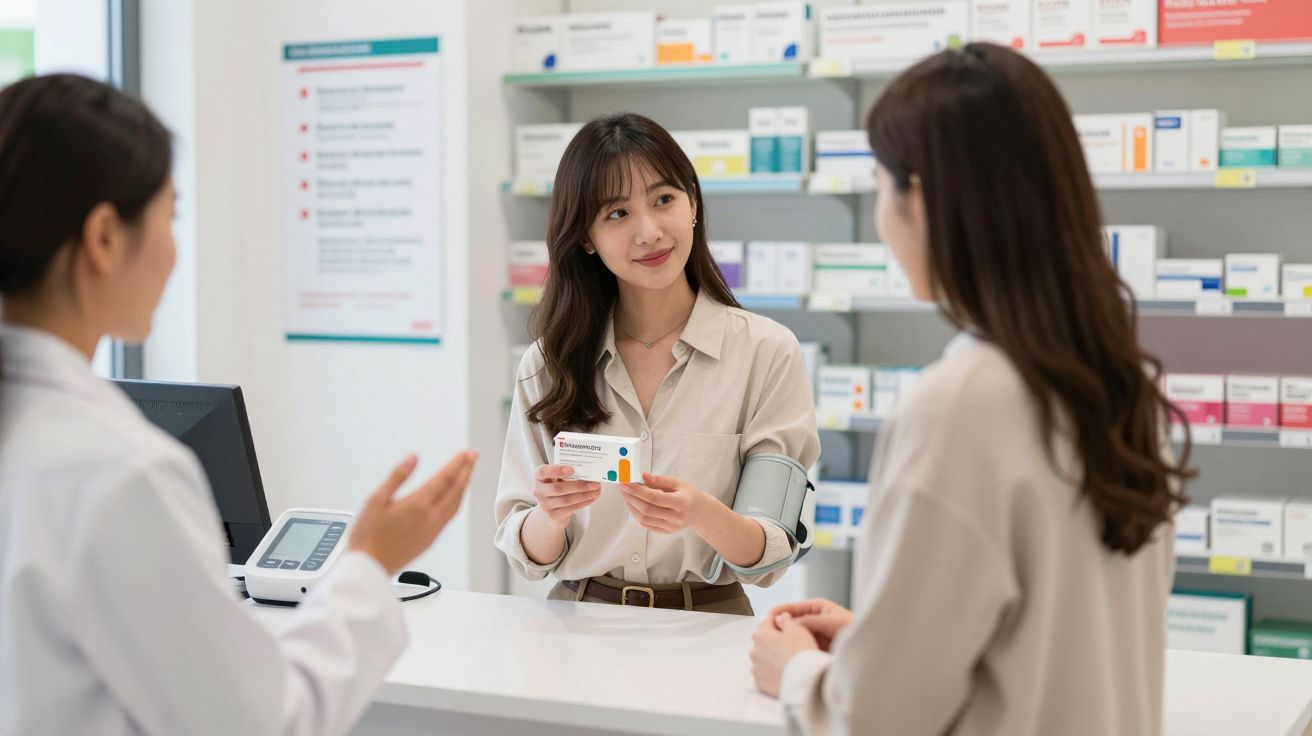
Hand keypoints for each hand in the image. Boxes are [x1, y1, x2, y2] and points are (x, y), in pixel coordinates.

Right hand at [349, 451, 476, 574]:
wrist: (369, 567)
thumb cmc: (367, 535)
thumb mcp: (376, 499)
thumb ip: (398, 476)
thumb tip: (414, 458)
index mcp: (418, 505)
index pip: (445, 479)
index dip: (457, 463)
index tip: (466, 452)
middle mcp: (430, 518)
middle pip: (456, 490)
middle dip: (467, 471)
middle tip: (474, 456)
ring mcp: (433, 531)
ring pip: (456, 505)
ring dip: (464, 486)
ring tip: (468, 473)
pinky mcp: (431, 540)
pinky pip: (450, 517)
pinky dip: (457, 502)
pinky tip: (455, 498)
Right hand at [532, 464, 601, 529]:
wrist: (551, 508)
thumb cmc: (557, 487)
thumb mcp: (559, 477)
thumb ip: (569, 474)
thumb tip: (589, 473)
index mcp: (539, 477)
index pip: (543, 471)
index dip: (556, 470)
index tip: (572, 469)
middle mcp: (539, 491)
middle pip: (558, 488)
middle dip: (578, 486)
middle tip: (594, 483)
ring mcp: (545, 505)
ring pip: (566, 500)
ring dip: (584, 495)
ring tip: (596, 491)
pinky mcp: (553, 515)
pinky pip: (570, 509)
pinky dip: (583, 503)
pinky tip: (591, 498)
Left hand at [619, 472, 708, 533]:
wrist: (700, 512)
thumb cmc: (689, 495)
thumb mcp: (678, 482)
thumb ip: (660, 480)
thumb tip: (643, 476)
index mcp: (681, 502)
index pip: (654, 497)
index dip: (637, 491)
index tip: (625, 484)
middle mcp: (676, 517)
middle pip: (647, 509)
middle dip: (631, 497)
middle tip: (623, 488)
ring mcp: (671, 527)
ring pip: (644, 519)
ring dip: (631, 506)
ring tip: (627, 495)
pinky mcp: (666, 532)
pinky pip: (646, 525)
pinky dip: (637, 515)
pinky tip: (633, 505)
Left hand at [750, 612, 819, 697]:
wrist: (804, 680)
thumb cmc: (801, 653)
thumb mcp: (797, 629)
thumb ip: (786, 620)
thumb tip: (780, 617)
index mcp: (762, 635)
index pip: (766, 623)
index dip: (776, 623)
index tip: (785, 625)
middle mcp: (754, 651)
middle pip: (762, 641)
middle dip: (772, 641)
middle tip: (789, 645)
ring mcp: (756, 668)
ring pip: (762, 658)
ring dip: (770, 657)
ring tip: (786, 660)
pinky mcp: (760, 683)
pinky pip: (764, 674)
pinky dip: (770, 672)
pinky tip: (782, 672)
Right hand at [767, 599, 853, 651]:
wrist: (869, 645)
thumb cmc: (853, 629)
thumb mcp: (830, 621)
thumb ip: (809, 620)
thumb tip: (788, 622)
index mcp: (817, 608)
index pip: (793, 607)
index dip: (779, 611)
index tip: (768, 617)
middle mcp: (814, 620)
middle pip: (791, 622)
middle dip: (779, 626)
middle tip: (766, 634)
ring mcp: (814, 634)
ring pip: (794, 635)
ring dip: (785, 639)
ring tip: (773, 645)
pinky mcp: (815, 647)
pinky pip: (800, 646)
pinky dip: (793, 649)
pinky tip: (785, 654)